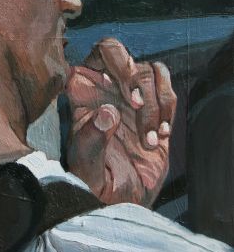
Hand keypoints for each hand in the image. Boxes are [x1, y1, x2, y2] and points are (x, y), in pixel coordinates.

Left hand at [65, 38, 176, 206]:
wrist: (122, 201)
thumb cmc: (95, 183)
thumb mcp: (86, 167)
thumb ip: (90, 140)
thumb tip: (106, 112)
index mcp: (82, 94)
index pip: (92, 55)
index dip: (113, 63)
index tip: (126, 98)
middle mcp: (104, 87)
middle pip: (118, 51)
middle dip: (135, 76)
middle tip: (139, 106)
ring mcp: (130, 95)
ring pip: (148, 69)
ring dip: (156, 101)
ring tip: (151, 137)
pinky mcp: (154, 107)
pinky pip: (167, 89)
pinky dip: (169, 109)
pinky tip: (162, 135)